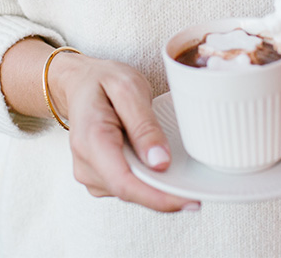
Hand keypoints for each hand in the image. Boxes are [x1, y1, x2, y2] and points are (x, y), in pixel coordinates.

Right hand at [50, 52, 199, 211]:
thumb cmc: (104, 81)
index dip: (158, 197)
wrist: (82, 83)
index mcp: (91, 139)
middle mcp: (85, 163)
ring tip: (179, 171)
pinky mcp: (99, 177)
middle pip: (130, 191)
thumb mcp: (128, 89)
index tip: (188, 200)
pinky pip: (127, 186)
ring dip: (156, 187)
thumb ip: (144, 125)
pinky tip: (160, 166)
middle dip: (164, 195)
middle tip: (198, 191)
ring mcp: (89, 173)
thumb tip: (160, 163)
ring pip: (130, 192)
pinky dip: (147, 181)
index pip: (124, 182)